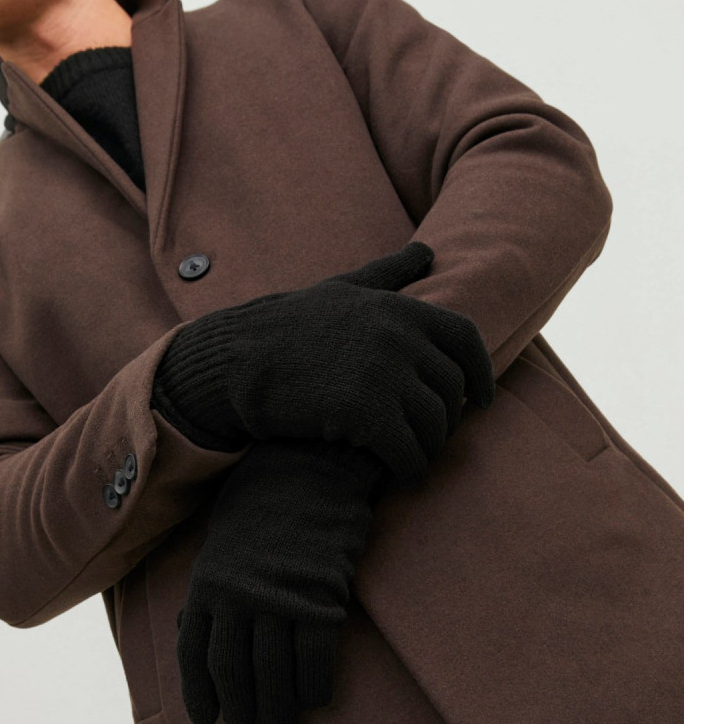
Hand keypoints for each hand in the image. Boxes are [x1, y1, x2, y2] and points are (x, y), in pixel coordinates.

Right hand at [152, 241, 493, 484]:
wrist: (240, 360)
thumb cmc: (288, 326)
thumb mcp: (342, 289)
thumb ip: (389, 272)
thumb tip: (426, 250)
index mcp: (400, 308)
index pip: (465, 339)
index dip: (481, 374)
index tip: (483, 399)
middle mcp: (400, 337)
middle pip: (451, 389)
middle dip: (448, 419)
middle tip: (432, 438)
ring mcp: (384, 374)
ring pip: (435, 424)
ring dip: (430, 448)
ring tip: (415, 458)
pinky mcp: (365, 413)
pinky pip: (409, 450)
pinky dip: (411, 467)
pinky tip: (401, 473)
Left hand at [175, 437, 387, 723]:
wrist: (307, 469)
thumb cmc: (264, 508)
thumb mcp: (222, 546)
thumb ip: (208, 590)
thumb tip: (185, 630)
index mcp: (207, 585)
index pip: (195, 655)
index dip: (200, 694)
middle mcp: (236, 597)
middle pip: (233, 672)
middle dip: (242, 711)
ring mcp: (277, 598)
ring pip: (272, 672)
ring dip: (278, 708)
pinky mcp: (319, 596)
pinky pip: (314, 656)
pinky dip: (315, 684)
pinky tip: (318, 698)